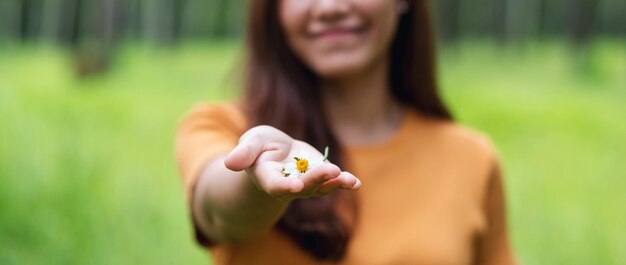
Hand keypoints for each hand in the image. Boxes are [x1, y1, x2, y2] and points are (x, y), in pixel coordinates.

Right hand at [224, 125, 360, 200]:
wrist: (275, 152)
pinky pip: (333, 182)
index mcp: (268, 178)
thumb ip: (243, 152)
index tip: (295, 185)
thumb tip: (229, 163)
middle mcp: (289, 184)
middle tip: (331, 171)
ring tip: (349, 181)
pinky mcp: (320, 176)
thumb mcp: (250, 142)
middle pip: (303, 186)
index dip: (285, 186)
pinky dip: (344, 183)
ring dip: (335, 183)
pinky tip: (355, 183)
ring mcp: (306, 183)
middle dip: (317, 179)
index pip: (276, 185)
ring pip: (321, 186)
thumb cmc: (260, 146)